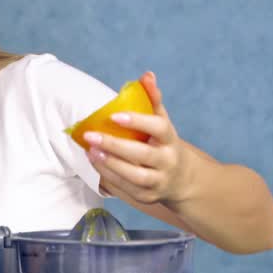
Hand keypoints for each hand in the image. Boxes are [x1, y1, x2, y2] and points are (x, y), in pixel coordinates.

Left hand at [82, 71, 195, 205]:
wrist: (182, 180)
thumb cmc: (164, 144)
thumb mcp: (162, 122)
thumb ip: (152, 100)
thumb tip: (146, 75)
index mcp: (171, 140)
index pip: (159, 128)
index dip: (138, 121)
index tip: (114, 116)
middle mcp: (167, 161)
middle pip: (142, 154)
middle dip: (114, 145)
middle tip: (90, 135)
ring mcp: (158, 181)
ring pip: (133, 175)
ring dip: (109, 163)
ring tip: (91, 151)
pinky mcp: (147, 196)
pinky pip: (125, 187)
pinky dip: (108, 175)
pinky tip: (95, 162)